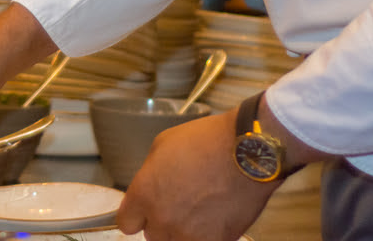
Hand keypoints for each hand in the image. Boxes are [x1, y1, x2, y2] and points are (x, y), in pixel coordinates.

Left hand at [116, 108, 278, 240]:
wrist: (247, 152)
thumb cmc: (206, 141)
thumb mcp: (163, 145)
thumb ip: (150, 174)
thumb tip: (151, 187)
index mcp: (144, 194)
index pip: (125, 223)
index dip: (136, 215)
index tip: (144, 211)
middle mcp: (163, 218)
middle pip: (152, 236)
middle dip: (162, 222)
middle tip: (178, 207)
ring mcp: (190, 234)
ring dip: (183, 233)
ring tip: (197, 214)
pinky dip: (208, 236)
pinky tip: (214, 220)